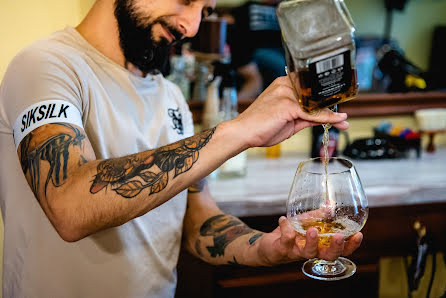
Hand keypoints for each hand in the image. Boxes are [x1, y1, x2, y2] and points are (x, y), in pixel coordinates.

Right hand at [231, 76, 348, 147]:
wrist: (243, 133)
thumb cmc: (261, 127)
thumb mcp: (289, 121)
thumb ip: (306, 116)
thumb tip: (325, 118)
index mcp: (283, 84)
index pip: (309, 88)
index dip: (323, 96)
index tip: (338, 104)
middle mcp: (285, 85)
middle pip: (314, 94)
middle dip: (330, 104)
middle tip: (345, 115)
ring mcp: (285, 94)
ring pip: (314, 103)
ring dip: (331, 112)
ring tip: (344, 120)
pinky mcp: (286, 106)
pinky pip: (311, 112)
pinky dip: (326, 118)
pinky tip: (337, 121)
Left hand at [256, 216, 362, 265]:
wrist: (268, 245)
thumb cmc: (291, 233)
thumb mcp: (306, 222)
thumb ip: (319, 215)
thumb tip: (332, 205)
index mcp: (321, 245)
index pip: (341, 249)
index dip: (351, 245)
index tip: (359, 235)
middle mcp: (312, 252)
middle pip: (329, 256)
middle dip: (336, 247)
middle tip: (339, 237)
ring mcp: (297, 252)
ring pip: (308, 252)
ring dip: (312, 241)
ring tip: (313, 230)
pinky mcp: (283, 249)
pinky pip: (286, 240)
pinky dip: (285, 227)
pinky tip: (283, 219)